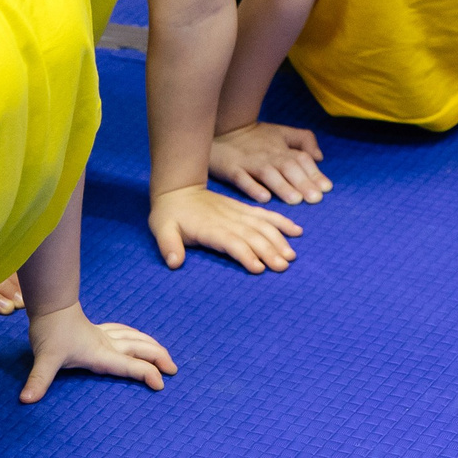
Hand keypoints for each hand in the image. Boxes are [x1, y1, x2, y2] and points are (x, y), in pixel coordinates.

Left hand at [21, 304, 177, 402]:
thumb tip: (25, 400)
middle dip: (160, 358)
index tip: (161, 384)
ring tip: (164, 356)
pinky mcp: (99, 330)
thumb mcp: (45, 359)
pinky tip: (138, 337)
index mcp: (101, 354)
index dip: (148, 374)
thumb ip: (39, 380)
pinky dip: (137, 336)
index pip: (131, 366)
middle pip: (141, 349)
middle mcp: (108, 345)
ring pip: (136, 339)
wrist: (50, 305)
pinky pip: (125, 332)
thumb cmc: (50, 331)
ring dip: (153, 346)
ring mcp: (104, 336)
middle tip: (173, 370)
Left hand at [150, 182, 301, 273]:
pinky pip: (266, 215)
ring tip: (291, 256)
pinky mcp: (244, 210)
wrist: (178, 189)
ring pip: (263, 226)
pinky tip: (296, 231)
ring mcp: (238, 214)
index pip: (231, 242)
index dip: (245, 254)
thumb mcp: (161, 229)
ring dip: (278, 240)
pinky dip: (282, 223)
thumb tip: (174, 262)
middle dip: (269, 251)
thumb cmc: (169, 214)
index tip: (259, 268)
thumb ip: (168, 245)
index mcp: (210, 228)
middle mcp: (228, 220)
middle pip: (252, 236)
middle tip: (283, 266)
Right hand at [211, 119, 330, 203]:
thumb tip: (320, 157)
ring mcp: (249, 162)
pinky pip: (243, 179)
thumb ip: (303, 140)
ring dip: (282, 186)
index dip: (314, 173)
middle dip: (303, 182)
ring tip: (295, 200)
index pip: (301, 159)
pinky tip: (264, 198)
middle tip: (315, 198)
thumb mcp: (281, 132)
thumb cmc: (255, 136)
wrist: (221, 129)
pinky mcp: (232, 169)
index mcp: (281, 148)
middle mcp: (268, 155)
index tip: (326, 189)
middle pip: (288, 167)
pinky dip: (253, 188)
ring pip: (268, 174)